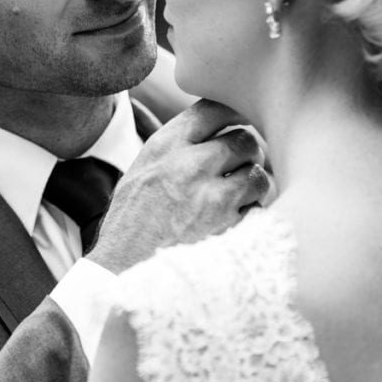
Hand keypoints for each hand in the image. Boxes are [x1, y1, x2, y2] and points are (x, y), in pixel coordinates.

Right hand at [88, 99, 269, 272]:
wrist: (122, 272)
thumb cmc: (130, 223)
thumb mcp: (140, 172)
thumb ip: (173, 148)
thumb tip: (208, 127)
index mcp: (165, 147)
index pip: (213, 110)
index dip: (233, 112)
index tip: (238, 122)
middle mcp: (190, 166)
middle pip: (243, 139)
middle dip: (245, 153)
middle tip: (239, 167)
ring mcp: (212, 198)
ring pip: (257, 174)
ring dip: (252, 184)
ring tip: (237, 196)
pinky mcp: (229, 228)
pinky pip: (258, 210)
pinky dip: (252, 215)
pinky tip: (235, 222)